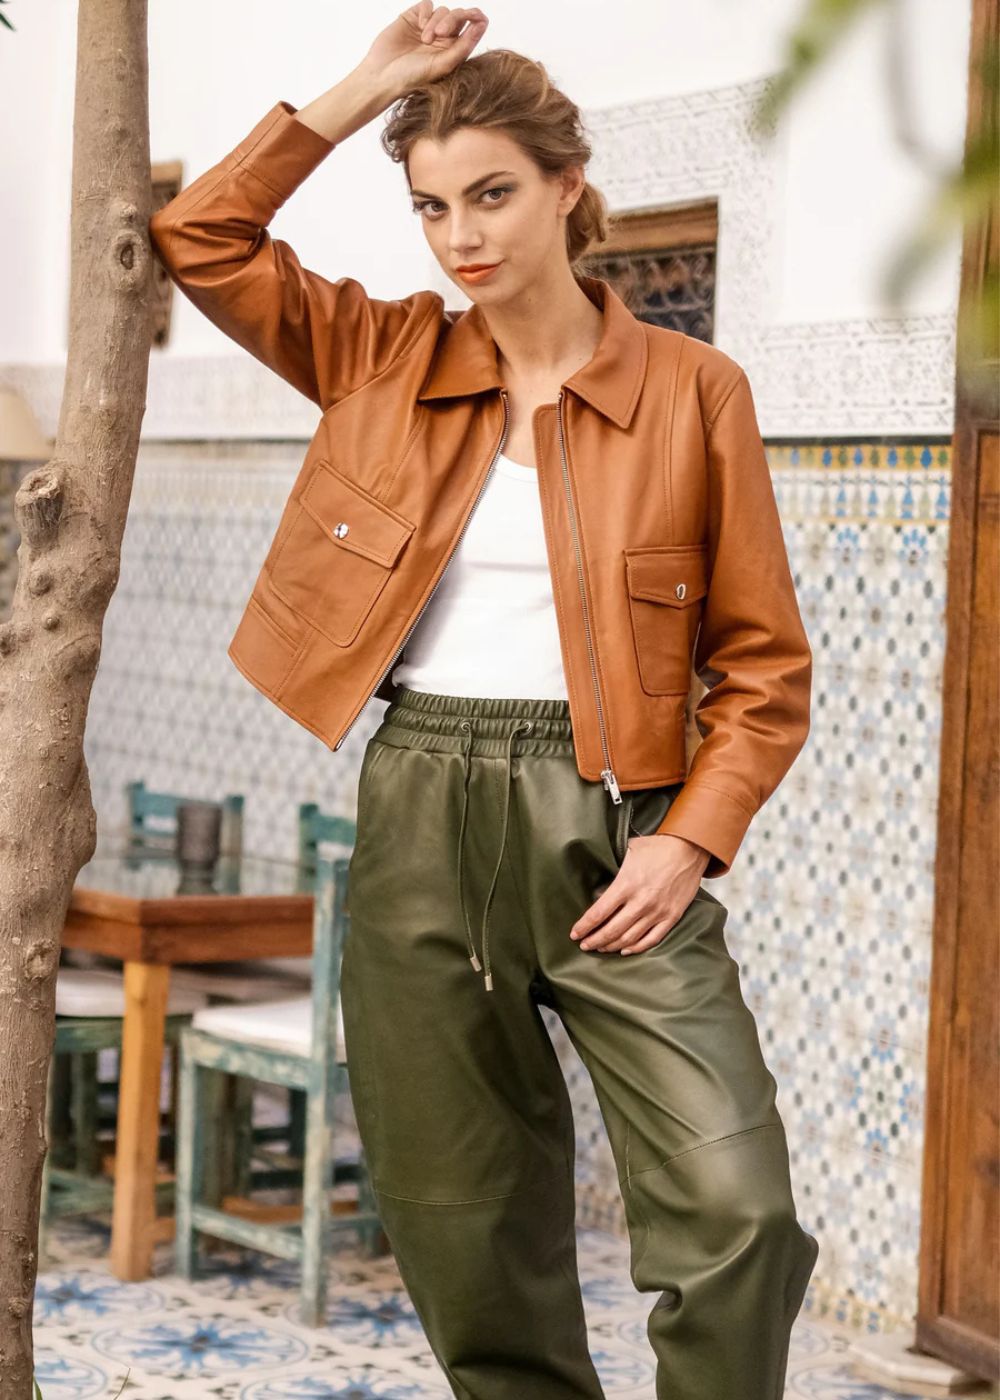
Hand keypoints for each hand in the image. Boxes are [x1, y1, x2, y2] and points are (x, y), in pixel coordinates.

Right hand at [360, 3, 488, 93]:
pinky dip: (426, 13)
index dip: (476, 17)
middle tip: (440, 34)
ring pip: (443, 10)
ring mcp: (428, 27)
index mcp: (455, 51)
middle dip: (452, 20)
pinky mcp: (413, 18)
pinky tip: (419, 26)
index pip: (474, 28)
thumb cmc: (413, 78)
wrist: (382, 76)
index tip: (474, 16)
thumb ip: (464, 46)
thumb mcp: (443, 65)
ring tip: (425, 40)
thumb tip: (482, 25)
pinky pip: (427, 5)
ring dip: (435, 22)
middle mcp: (444, 39)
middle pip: (459, 16)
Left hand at [569, 833, 710, 955]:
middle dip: (594, 940)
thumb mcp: (629, 851)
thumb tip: (600, 879)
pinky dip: (637, 948)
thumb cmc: (658, 847)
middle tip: (584, 945)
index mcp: (626, 884)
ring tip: (601, 948)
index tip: (575, 933)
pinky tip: (625, 950)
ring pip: (629, 938)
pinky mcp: (671, 916)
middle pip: (611, 930)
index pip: (598, 913)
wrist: (689, 848)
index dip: (584, 926)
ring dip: (612, 946)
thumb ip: (615, 869)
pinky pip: (652, 939)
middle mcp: (640, 902)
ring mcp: (657, 911)